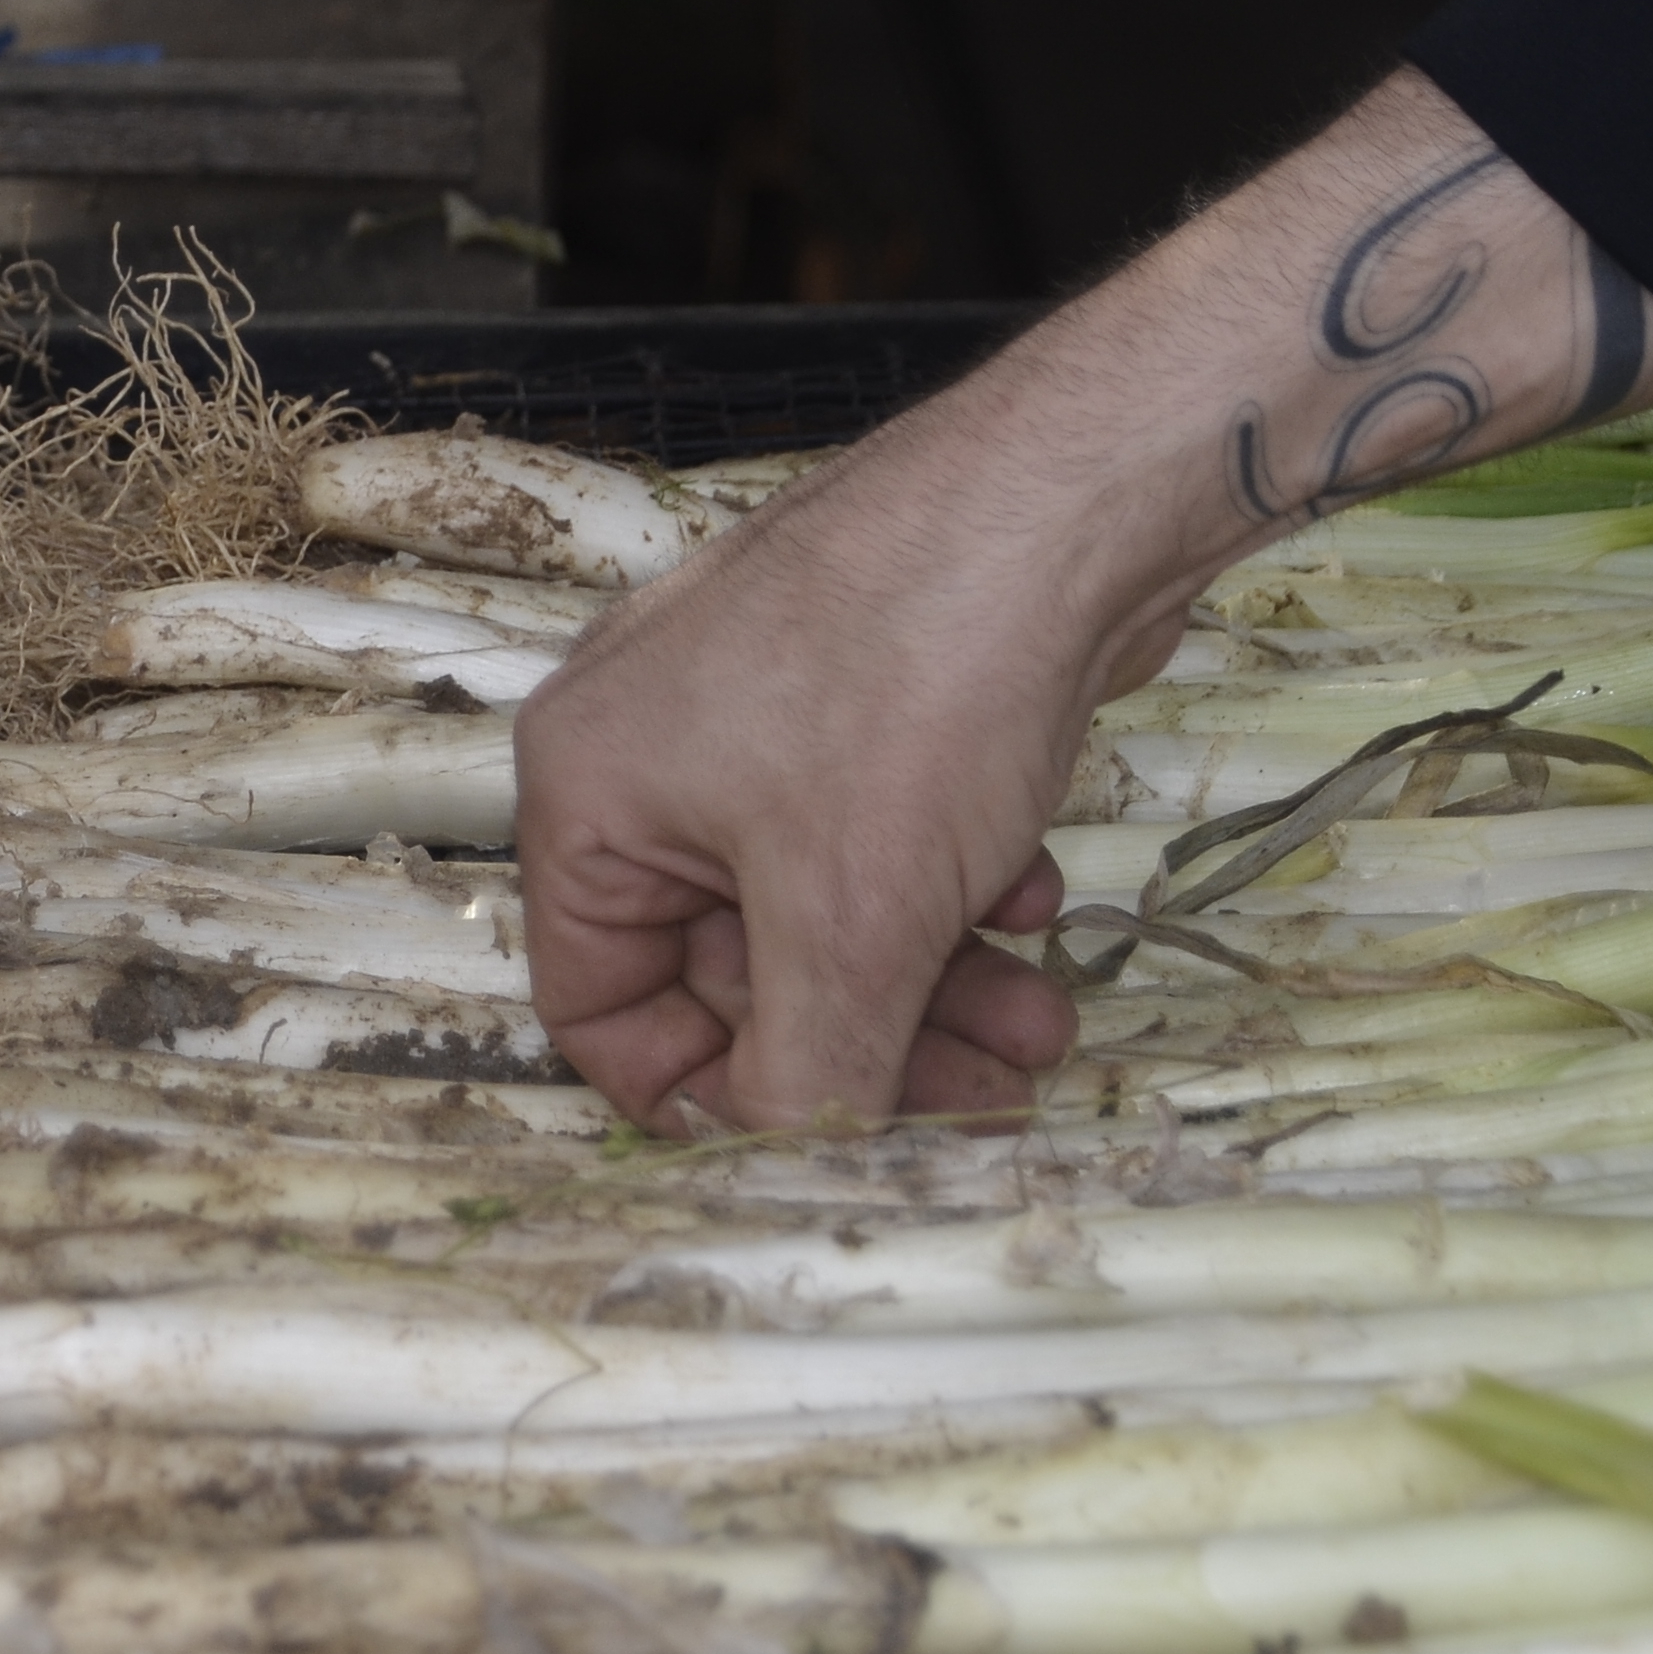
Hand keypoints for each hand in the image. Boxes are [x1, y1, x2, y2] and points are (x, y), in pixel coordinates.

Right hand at [513, 436, 1167, 1133]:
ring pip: (820, 905)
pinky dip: (949, 887)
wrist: (1064, 502)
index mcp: (588, 794)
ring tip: (1041, 1014)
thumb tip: (791, 1151)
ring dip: (929, 980)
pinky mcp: (852, 687)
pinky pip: (875, 834)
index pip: (597, 1003)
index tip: (819, 1136)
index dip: (705, 1094)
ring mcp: (752, 709)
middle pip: (732, 965)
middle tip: (986, 1085)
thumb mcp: (854, 921)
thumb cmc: (919, 674)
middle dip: (866, 1037)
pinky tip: (1034, 895)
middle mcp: (648, 747)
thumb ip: (808, 1069)